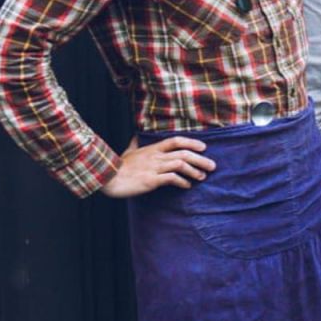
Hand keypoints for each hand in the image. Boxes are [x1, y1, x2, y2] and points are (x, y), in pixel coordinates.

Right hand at [100, 135, 215, 197]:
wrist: (108, 178)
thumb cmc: (118, 166)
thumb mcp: (128, 151)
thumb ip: (135, 143)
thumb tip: (136, 134)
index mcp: (152, 149)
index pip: (176, 141)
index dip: (192, 142)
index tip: (204, 147)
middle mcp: (156, 156)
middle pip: (184, 154)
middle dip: (201, 159)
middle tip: (212, 166)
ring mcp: (154, 168)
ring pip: (181, 165)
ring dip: (194, 171)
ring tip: (202, 177)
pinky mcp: (151, 180)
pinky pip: (171, 179)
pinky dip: (182, 182)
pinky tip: (187, 186)